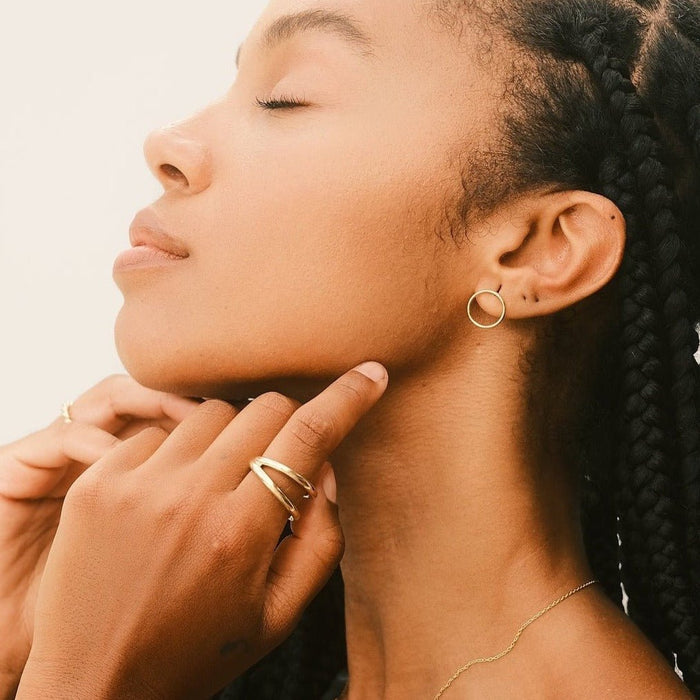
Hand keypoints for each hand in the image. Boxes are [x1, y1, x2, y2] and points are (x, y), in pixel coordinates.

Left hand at [17, 361, 387, 699]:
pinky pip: (157, 428)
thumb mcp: (278, 613)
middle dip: (285, 422)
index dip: (347, 397)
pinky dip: (179, 445)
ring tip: (221, 477)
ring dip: (231, 431)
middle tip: (278, 457)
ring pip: (210, 410)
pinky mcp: (97, 480)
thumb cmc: (195, 651)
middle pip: (262, 408)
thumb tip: (326, 467)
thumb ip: (320, 538)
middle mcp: (187, 498)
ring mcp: (136, 484)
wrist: (93, 682)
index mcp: (240, 534)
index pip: (307, 437)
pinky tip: (173, 486)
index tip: (370, 373)